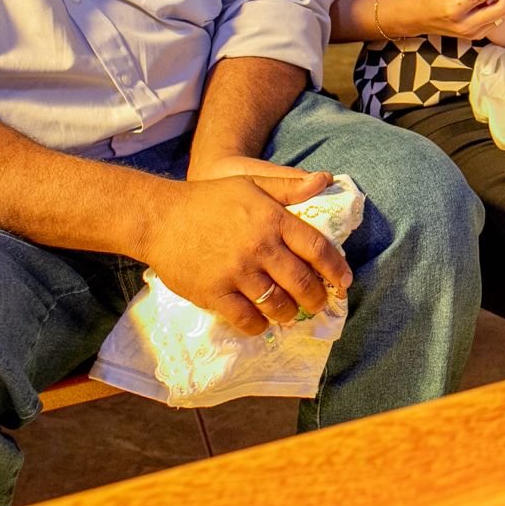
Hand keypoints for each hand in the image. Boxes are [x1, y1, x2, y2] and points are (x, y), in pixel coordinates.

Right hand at [143, 168, 350, 335]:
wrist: (160, 218)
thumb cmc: (209, 199)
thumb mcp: (251, 183)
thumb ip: (289, 186)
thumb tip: (326, 179)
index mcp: (272, 219)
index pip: (316, 247)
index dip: (335, 268)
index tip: (344, 281)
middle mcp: (259, 246)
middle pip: (301, 281)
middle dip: (316, 298)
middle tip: (319, 304)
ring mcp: (236, 271)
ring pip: (277, 304)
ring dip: (290, 314)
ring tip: (291, 314)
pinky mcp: (214, 292)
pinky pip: (247, 319)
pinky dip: (260, 325)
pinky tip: (262, 322)